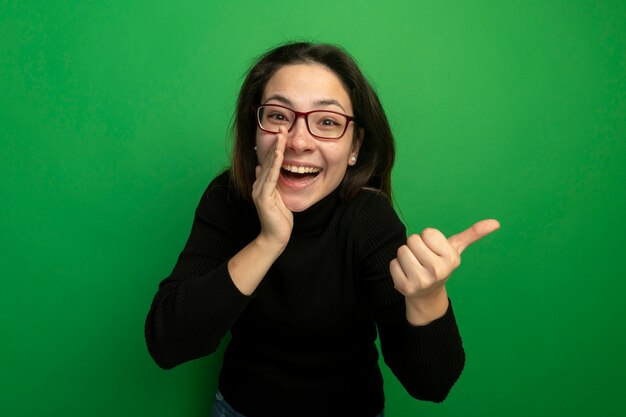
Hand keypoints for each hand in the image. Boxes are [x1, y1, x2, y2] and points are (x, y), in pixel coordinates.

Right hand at [251, 127, 293, 249]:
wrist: (275, 237)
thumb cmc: (280, 219)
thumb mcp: (278, 196)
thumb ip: (273, 182)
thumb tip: (262, 166)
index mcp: (262, 184)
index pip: (269, 161)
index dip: (275, 147)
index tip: (281, 133)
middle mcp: (259, 185)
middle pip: (267, 160)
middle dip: (275, 143)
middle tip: (282, 126)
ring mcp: (260, 191)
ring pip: (268, 166)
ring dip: (275, 149)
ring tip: (281, 135)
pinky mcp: (263, 198)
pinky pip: (270, 178)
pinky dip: (274, 164)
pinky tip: (278, 153)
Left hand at [390, 219, 499, 300]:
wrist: (427, 294)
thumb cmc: (440, 264)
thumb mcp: (455, 249)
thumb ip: (473, 234)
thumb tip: (496, 222)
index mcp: (451, 259)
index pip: (427, 232)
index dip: (427, 238)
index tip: (433, 249)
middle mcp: (438, 271)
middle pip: (413, 240)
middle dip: (415, 246)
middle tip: (422, 258)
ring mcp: (421, 281)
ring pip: (402, 251)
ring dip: (405, 256)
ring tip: (415, 265)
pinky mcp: (405, 287)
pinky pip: (393, 264)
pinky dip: (397, 267)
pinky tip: (407, 274)